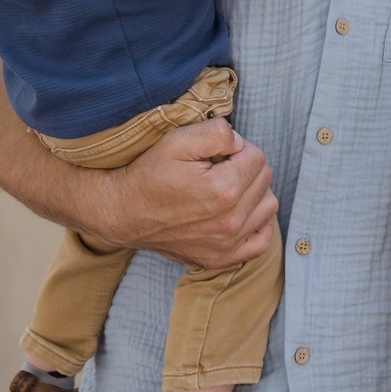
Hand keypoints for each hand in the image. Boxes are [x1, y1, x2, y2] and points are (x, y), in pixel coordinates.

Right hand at [95, 117, 278, 268]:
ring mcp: (226, 244)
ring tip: (227, 187)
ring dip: (254, 192)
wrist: (123, 213)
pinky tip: (238, 211)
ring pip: (268, 205)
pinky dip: (257, 223)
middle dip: (246, 167)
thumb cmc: (149, 174)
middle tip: (218, 168)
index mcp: (223, 190)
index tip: (217, 153)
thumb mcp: (177, 140)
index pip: (257, 156)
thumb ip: (218, 132)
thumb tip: (241, 144)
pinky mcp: (221, 259)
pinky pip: (261, 240)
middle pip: (264, 179)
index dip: (238, 148)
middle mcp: (230, 221)